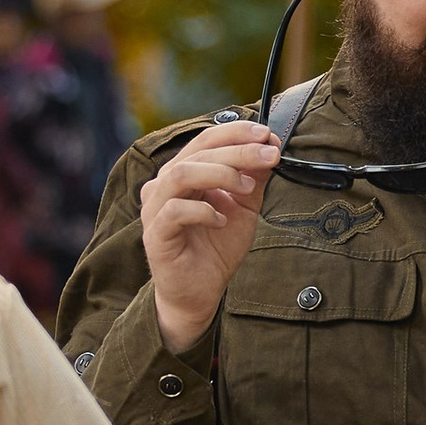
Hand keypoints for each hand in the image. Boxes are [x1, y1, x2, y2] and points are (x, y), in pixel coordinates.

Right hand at [140, 121, 281, 354]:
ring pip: (181, 174)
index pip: (206, 140)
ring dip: (220, 174)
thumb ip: (253, 178)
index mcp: (184, 172)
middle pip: (197, 153)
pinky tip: (221, 220)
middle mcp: (164, 184)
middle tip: (270, 155)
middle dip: (238, 151)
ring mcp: (155, 208)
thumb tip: (270, 146)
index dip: (236, 133)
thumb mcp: (243, 207)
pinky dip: (202, 210)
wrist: (200, 291)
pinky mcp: (155, 234)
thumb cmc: (216, 247)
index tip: (268, 134)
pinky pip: (175, 211)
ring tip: (247, 188)